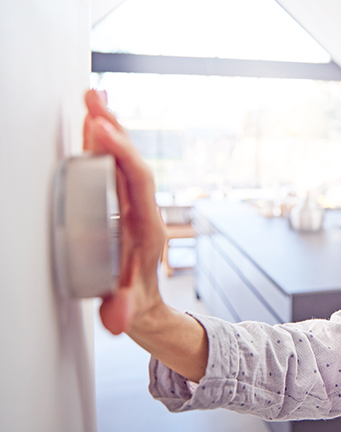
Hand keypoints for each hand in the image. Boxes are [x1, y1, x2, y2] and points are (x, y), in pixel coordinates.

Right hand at [83, 89, 165, 334]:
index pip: (137, 183)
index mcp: (146, 227)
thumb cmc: (136, 304)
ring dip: (108, 130)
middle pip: (131, 162)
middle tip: (94, 98)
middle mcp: (142, 211)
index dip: (122, 156)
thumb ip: (122, 312)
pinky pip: (114, 169)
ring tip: (93, 98)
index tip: (103, 131)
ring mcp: (133, 207)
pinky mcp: (121, 206)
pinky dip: (102, 145)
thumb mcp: (127, 309)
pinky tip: (91, 124)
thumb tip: (117, 322)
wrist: (147, 308)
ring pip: (122, 161)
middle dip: (114, 129)